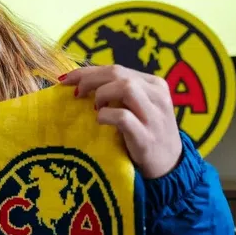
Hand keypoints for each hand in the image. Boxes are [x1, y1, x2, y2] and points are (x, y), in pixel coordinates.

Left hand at [59, 65, 182, 178]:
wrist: (169, 166)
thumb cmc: (145, 133)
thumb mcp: (137, 107)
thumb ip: (118, 92)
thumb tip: (81, 82)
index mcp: (154, 84)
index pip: (116, 69)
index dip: (87, 71)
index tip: (66, 79)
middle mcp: (157, 95)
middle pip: (118, 73)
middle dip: (89, 80)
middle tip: (76, 94)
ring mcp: (154, 116)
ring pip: (125, 88)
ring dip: (102, 95)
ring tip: (94, 108)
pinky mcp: (147, 137)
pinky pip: (123, 117)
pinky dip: (106, 116)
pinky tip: (100, 121)